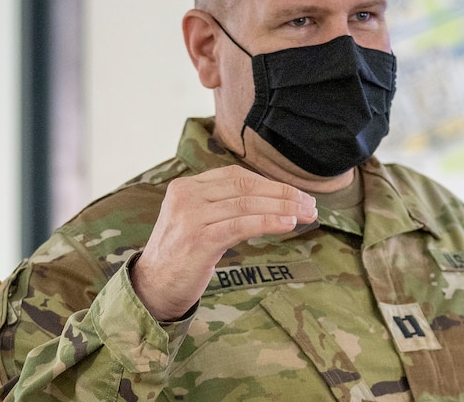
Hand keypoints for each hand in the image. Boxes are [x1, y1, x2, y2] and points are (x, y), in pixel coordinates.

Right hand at [130, 165, 317, 320]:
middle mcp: (187, 196)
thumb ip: (223, 204)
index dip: (271, 183)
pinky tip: (289, 224)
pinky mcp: (199, 240)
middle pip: (246, 186)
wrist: (152, 289)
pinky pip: (242, 225)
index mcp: (186, 186)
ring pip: (248, 204)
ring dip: (283, 208)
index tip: (297, 194)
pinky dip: (269, 222)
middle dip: (283, 194)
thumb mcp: (197, 220)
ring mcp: (191, 217)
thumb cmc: (182, 256)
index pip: (237, 175)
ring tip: (307, 214)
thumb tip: (274, 199)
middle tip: (310, 204)